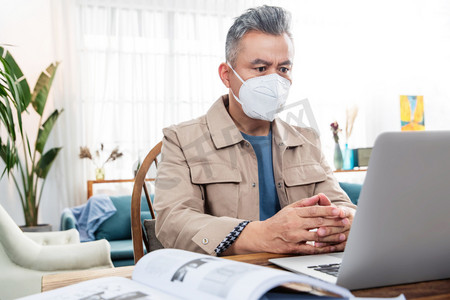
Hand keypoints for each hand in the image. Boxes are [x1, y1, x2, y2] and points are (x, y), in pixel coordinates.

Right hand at [224, 194, 349, 254]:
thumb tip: (318, 197)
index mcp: (294, 213)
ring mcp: (295, 237)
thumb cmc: (278, 221)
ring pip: (316, 236)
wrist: (263, 235)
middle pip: (318, 223)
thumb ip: (304, 203)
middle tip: (345, 221)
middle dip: (333, 222)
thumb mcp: (289, 208)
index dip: (327, 210)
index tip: (338, 210)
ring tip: (342, 235)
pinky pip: (311, 249)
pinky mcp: (294, 248)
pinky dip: (322, 248)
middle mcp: (295, 224)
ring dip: (331, 236)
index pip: (314, 211)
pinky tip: (331, 247)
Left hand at [312, 193, 354, 249]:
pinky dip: (329, 247)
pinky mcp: (347, 243)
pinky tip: (320, 247)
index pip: (345, 212)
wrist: (348, 223)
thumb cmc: (336, 215)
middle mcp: (350, 223)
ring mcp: (349, 234)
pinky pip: (339, 246)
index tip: (338, 213)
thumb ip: (325, 203)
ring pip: (339, 237)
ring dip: (328, 239)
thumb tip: (320, 196)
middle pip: (340, 227)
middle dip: (329, 229)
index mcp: (347, 213)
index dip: (341, 213)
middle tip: (319, 231)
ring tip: (317, 241)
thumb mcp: (332, 208)